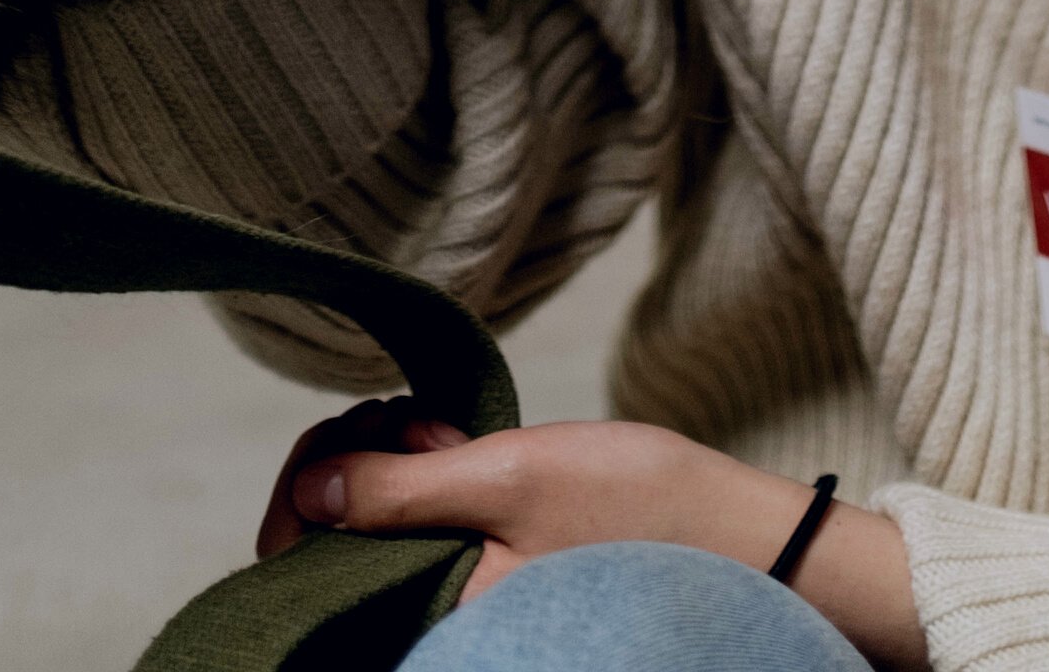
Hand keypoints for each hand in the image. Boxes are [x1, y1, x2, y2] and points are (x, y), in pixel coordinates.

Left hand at [256, 404, 925, 668]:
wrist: (741, 548)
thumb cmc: (637, 516)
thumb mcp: (512, 479)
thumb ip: (404, 489)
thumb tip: (312, 489)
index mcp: (433, 622)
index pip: (309, 562)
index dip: (307, 487)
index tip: (347, 431)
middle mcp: (439, 627)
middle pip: (333, 546)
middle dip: (352, 468)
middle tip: (409, 421)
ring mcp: (464, 610)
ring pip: (376, 536)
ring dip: (388, 471)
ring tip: (441, 433)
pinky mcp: (490, 589)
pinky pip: (421, 541)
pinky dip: (423, 489)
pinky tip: (454, 451)